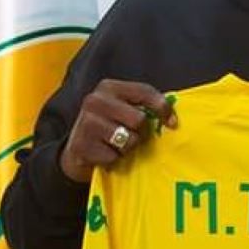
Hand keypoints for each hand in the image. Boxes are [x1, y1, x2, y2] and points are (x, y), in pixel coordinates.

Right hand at [59, 79, 176, 183]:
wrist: (75, 151)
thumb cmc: (107, 128)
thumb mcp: (122, 110)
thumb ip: (143, 107)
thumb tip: (172, 120)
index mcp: (108, 87)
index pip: (144, 91)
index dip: (162, 107)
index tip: (172, 123)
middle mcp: (95, 101)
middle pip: (139, 119)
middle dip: (139, 133)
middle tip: (128, 135)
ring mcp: (86, 123)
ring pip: (128, 140)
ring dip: (127, 149)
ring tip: (115, 145)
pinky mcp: (81, 145)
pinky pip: (114, 157)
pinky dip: (113, 161)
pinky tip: (103, 155)